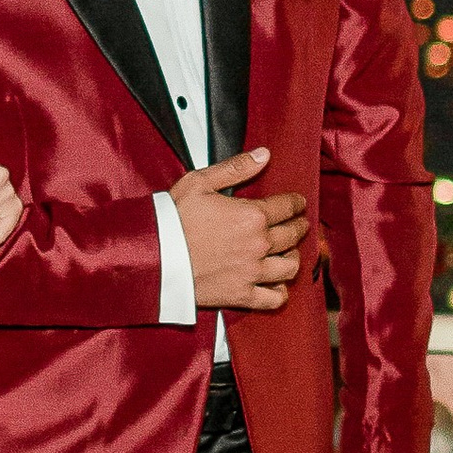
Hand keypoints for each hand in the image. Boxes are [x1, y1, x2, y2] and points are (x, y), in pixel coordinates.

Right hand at [173, 149, 308, 309]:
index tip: (299, 203)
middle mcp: (259, 244)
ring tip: (289, 253)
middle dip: (299, 226)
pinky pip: (274, 299)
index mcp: (253, 215)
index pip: (287, 207)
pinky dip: (280, 292)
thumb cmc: (173, 218)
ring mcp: (252, 273)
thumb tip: (265, 154)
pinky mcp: (242, 295)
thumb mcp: (200, 182)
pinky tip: (277, 284)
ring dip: (293, 257)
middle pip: (293, 235)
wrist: (153, 256)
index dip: (296, 203)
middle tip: (300, 223)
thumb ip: (236, 168)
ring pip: (290, 267)